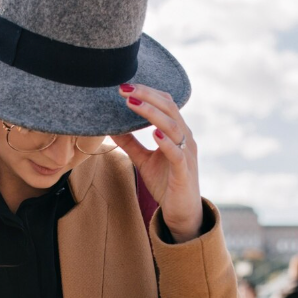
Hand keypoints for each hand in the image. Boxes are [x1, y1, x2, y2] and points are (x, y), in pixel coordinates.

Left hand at [110, 83, 202, 241]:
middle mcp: (184, 138)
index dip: (147, 92)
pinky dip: (166, 142)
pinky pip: (176, 153)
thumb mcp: (143, 160)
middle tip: (124, 89)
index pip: (166, 103)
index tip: (125, 87)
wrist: (182, 211)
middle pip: (169, 108)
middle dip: (146, 96)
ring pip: (172, 126)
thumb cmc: (166, 183)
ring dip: (151, 113)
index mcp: (177, 132)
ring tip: (132, 104)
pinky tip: (154, 134)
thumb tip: (111, 129)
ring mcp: (186, 154)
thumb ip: (130, 144)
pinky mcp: (183, 172)